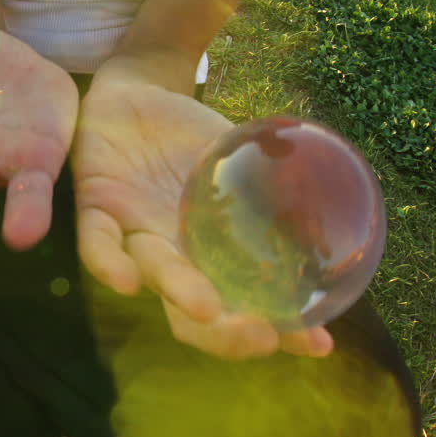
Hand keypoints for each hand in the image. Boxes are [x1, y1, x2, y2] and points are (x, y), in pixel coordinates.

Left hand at [72, 62, 331, 359]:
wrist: (139, 93)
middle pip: (192, 317)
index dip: (281, 333)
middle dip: (228, 332)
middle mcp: (172, 258)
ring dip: (181, 294)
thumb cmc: (194, 138)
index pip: (245, 311)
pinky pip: (97, 244)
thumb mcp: (246, 162)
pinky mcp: (96, 208)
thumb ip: (282, 189)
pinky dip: (110, 264)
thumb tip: (339, 213)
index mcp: (211, 257)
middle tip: (265, 337)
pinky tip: (127, 282)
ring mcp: (134, 236)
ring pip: (155, 276)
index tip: (320, 343)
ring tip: (209, 310)